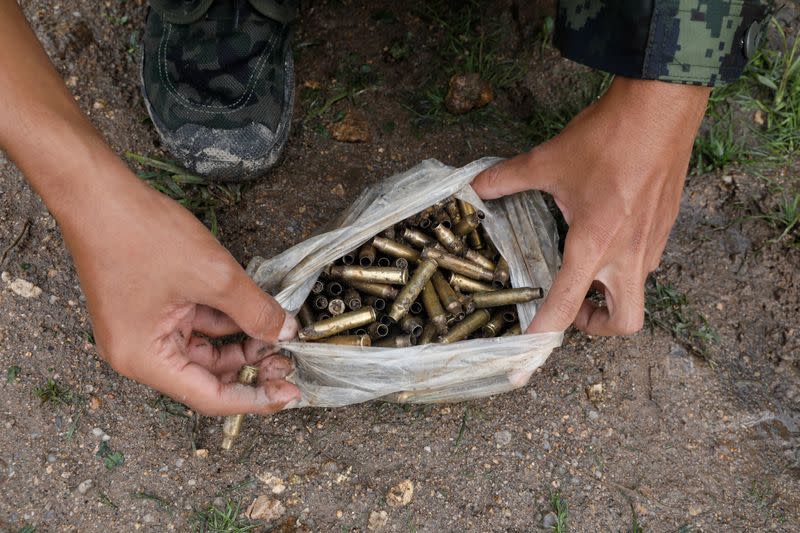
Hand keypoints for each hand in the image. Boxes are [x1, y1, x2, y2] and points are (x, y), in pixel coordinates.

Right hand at [60, 163, 300, 415]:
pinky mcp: (152, 308)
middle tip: (289, 358)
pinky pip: (197, 325)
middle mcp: (140, 353)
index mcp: (144, 358)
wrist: (98, 194)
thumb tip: (286, 332)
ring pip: (206, 350)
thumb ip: (255, 310)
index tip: (290, 391)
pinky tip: (255, 311)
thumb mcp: (214, 276)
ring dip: (241, 343)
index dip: (255, 397)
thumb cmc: (139, 234)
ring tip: (278, 331)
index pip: (210, 396)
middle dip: (251, 368)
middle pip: (208, 376)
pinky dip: (226, 321)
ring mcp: (145, 330)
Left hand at [474, 77, 709, 335]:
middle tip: (571, 306)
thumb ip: (506, 179)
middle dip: (595, 327)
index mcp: (594, 245)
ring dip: (608, 294)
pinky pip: (644, 264)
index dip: (541, 340)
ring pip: (636, 293)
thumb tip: (474, 186)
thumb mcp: (548, 161)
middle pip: (624, 324)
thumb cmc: (607, 137)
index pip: (564, 308)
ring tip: (581, 268)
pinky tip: (603, 235)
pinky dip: (622, 266)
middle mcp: (628, 255)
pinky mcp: (665, 228)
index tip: (523, 367)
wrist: (664, 107)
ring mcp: (652, 244)